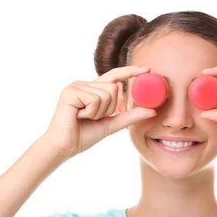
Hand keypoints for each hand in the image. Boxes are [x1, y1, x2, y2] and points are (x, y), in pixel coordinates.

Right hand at [41, 65, 156, 158]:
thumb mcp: (112, 125)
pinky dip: (91, 112)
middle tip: (92, 118)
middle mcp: (84, 84)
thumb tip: (152, 110)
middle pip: (113, 88)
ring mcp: (76, 86)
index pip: (115, 76)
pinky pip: (95, 99)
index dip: (131, 71)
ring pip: (106, 93)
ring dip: (99, 112)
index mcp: (93, 89)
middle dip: (108, 108)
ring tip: (83, 118)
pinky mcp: (70, 91)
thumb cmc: (83, 136)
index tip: (148, 69)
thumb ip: (130, 116)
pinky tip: (78, 116)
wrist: (64, 147)